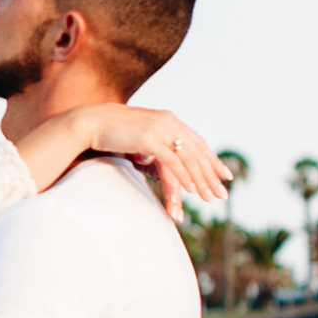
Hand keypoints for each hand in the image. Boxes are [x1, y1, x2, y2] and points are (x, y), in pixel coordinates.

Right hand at [42, 104, 229, 221]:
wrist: (92, 121)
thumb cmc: (113, 132)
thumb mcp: (140, 138)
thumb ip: (156, 147)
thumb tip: (164, 165)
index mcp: (169, 120)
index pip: (198, 142)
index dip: (213, 159)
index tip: (225, 175)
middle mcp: (169, 122)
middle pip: (198, 152)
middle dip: (211, 175)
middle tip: (222, 193)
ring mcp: (160, 130)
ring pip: (188, 158)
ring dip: (200, 180)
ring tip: (208, 197)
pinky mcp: (149, 139)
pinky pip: (172, 162)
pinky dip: (183, 177)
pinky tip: (190, 190)